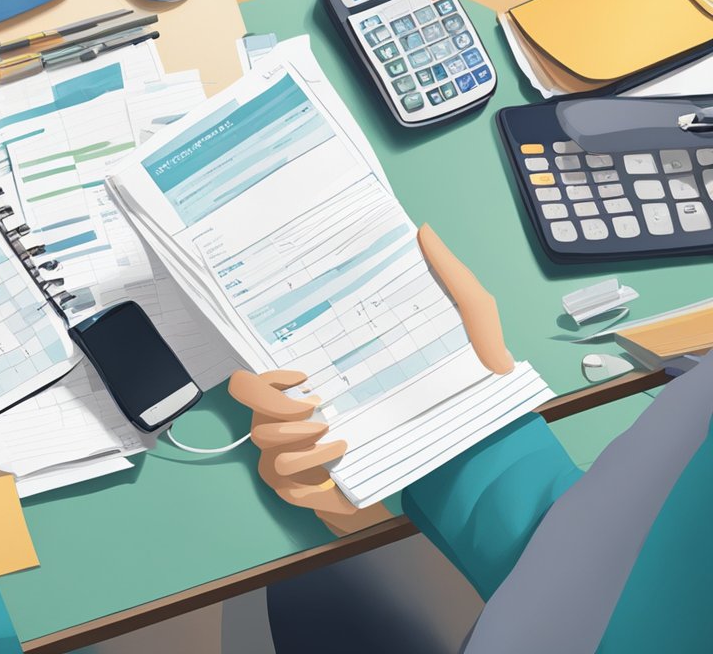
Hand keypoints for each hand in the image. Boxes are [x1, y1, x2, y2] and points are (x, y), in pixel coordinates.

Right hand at [231, 225, 512, 534]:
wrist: (478, 467)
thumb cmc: (467, 397)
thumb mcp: (474, 333)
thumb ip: (454, 280)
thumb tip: (421, 233)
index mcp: (327, 375)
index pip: (266, 364)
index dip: (264, 366)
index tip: (299, 370)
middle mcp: (306, 412)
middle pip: (246, 399)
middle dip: (267, 401)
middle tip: (312, 404)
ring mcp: (305, 453)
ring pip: (262, 443)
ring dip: (293, 439)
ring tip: (335, 435)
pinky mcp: (317, 489)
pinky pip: (284, 481)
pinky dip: (307, 475)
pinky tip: (341, 458)